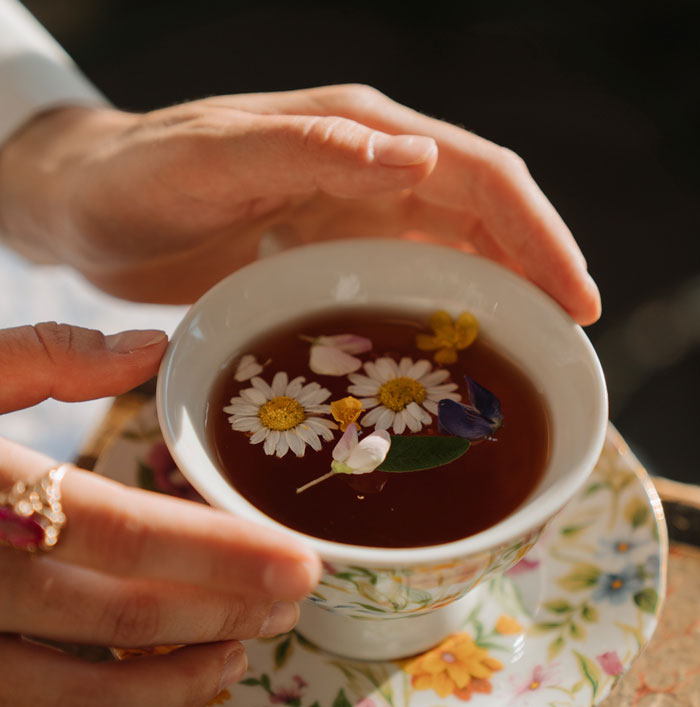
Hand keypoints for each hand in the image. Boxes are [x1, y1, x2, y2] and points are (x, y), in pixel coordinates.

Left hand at [0, 85, 599, 323]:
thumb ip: (310, 149)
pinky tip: (458, 343)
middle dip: (537, 268)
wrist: (91, 204)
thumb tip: (419, 158)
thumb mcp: (214, 158)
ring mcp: (354, 208)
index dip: (535, 234)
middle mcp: (369, 165)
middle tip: (572, 339)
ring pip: (454, 246)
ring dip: (500, 291)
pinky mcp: (333, 246)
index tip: (574, 298)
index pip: (477, 174)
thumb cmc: (139, 177)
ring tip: (533, 350)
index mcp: (356, 131)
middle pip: (482, 214)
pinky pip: (408, 273)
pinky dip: (445, 305)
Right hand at [0, 323, 318, 706]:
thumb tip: (152, 346)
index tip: (299, 562)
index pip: (126, 531)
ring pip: (76, 704)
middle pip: (121, 619)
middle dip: (222, 618)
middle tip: (288, 607)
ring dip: (174, 691)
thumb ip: (44, 355)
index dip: (224, 552)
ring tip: (235, 663)